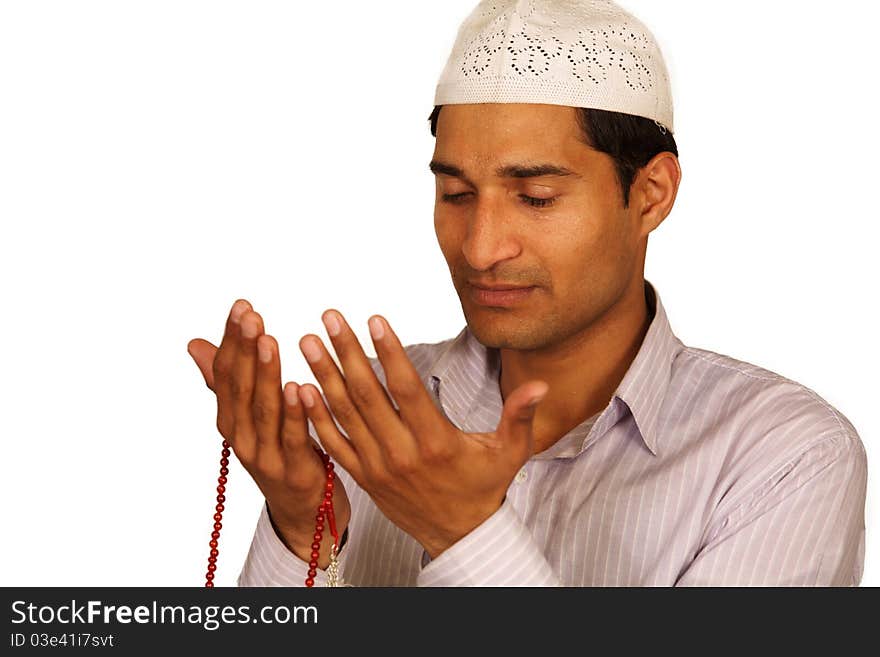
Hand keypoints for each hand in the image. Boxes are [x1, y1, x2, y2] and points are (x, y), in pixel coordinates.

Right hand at [187, 299, 350, 567]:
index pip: (225, 373)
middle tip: (252, 316)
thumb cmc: (277, 450)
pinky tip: (300, 386)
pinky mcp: (293, 470)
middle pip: (240, 389)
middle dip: (245, 350)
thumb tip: (194, 343)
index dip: (232, 340)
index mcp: (230, 419)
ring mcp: (265, 456)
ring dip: (266, 374)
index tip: (242, 306)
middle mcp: (241, 437)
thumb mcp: (249, 415)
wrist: (302, 509)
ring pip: (263, 410)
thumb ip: (225, 380)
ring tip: (269, 341)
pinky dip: (295, 412)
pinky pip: (293, 438)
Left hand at [296, 309, 547, 558]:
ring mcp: (378, 467)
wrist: (459, 536)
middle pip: (368, 395)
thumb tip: (540, 386)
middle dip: (346, 352)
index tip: (374, 319)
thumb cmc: (485, 486)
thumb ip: (520, 416)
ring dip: (324, 376)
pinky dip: (316, 417)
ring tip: (308, 342)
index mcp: (437, 442)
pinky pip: (333, 445)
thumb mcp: (510, 452)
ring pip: (345, 415)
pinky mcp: (364, 478)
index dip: (388, 352)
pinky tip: (302, 388)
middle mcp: (402, 453)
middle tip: (329, 317)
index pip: (407, 389)